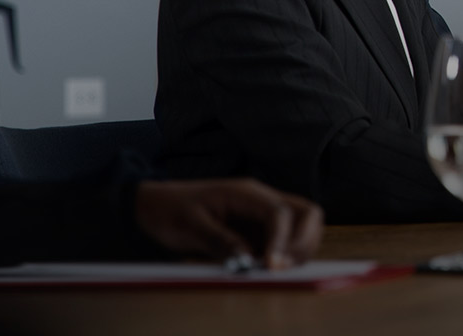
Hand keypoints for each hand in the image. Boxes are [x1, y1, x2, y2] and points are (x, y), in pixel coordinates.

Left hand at [132, 179, 324, 268]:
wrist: (155, 206)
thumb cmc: (170, 210)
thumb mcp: (190, 225)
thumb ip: (220, 240)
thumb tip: (247, 259)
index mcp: (246, 193)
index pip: (280, 212)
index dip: (282, 240)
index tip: (271, 265)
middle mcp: (262, 200)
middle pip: (307, 213)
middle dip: (303, 242)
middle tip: (282, 267)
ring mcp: (262, 215)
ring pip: (303, 227)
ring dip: (298, 250)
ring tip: (275, 270)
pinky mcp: (258, 231)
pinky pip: (285, 241)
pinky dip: (285, 256)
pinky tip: (267, 269)